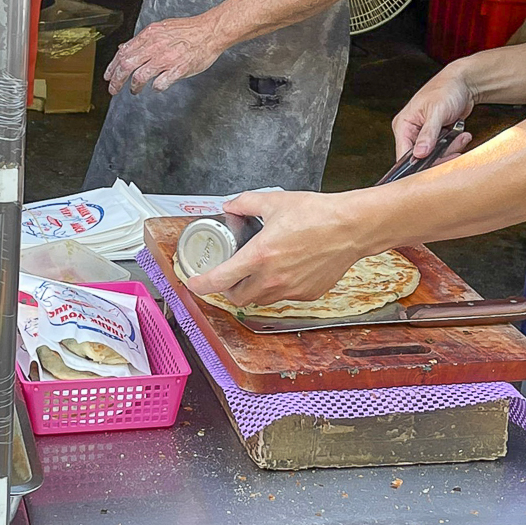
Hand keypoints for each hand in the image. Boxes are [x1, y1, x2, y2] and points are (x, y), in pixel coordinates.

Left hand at [104, 13, 223, 95]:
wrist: (210, 31)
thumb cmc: (188, 31)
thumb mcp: (160, 30)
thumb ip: (142, 40)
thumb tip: (124, 48)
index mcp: (149, 36)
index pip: (123, 53)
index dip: (112, 67)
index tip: (108, 76)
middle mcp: (154, 47)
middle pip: (126, 66)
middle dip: (116, 80)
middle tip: (113, 89)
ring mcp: (166, 59)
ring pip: (139, 76)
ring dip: (134, 86)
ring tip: (134, 90)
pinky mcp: (178, 69)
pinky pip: (160, 83)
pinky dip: (155, 87)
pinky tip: (155, 87)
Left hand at [185, 191, 365, 306]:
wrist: (353, 227)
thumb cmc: (318, 214)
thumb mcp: (275, 201)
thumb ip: (246, 203)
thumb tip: (230, 207)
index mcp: (259, 256)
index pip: (219, 280)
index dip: (200, 284)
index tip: (193, 283)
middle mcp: (272, 278)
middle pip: (236, 297)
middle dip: (227, 289)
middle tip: (228, 275)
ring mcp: (290, 289)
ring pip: (259, 300)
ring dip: (251, 290)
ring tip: (256, 272)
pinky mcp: (307, 294)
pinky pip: (283, 297)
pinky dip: (276, 288)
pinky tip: (283, 270)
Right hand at [392, 64, 474, 162]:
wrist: (465, 82)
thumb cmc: (447, 89)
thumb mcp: (436, 111)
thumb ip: (428, 134)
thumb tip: (419, 154)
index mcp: (403, 125)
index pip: (403, 154)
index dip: (417, 163)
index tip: (433, 164)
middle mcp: (411, 132)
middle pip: (420, 158)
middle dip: (440, 155)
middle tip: (454, 149)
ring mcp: (423, 135)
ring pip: (434, 155)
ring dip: (450, 148)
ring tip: (461, 137)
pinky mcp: (436, 136)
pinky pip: (444, 149)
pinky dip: (455, 145)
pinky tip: (461, 135)